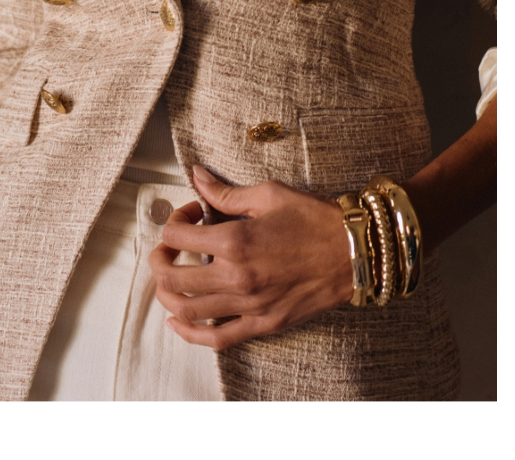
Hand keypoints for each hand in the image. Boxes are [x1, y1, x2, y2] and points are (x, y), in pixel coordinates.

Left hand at [148, 165, 352, 349]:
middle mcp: (237, 277)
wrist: (355, 252)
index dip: (175, 221)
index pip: (178, 237)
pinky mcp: (263, 324)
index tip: (190, 213)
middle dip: (160, 259)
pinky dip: (189, 333)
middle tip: (167, 247)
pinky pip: (216, 338)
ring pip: (187, 310)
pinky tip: (177, 322)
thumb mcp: (268, 194)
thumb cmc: (315, 219)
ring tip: (169, 278)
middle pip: (173, 277)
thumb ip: (225, 192)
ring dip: (166, 294)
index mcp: (235, 241)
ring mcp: (249, 305)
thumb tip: (196, 176)